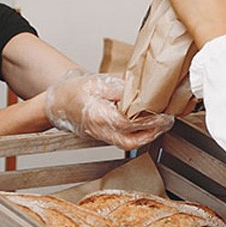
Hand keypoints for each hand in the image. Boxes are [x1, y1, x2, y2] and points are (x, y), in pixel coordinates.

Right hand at [43, 69, 173, 149]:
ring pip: (130, 144)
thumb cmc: (74, 90)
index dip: (148, 120)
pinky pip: (126, 141)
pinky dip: (140, 134)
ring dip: (149, 135)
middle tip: (168, 120)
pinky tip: (150, 124)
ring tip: (162, 122)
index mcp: (97, 115)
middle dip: (153, 132)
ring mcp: (103, 136)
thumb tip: (142, 92)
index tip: (163, 113)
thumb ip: (120, 88)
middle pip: (131, 140)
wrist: (58, 102)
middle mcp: (101, 130)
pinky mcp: (106, 136)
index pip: (127, 123)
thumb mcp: (97, 82)